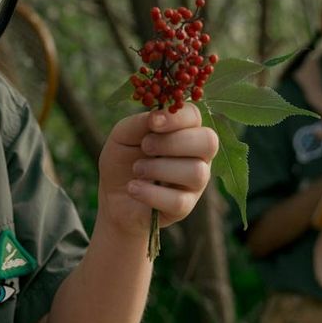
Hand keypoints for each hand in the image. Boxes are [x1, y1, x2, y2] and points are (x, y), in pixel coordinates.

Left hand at [97, 103, 218, 237]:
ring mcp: (195, 183)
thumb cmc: (122, 160)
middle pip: (208, 141)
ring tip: (137, 170)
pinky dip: (150, 193)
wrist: (113, 198)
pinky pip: (178, 200)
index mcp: (185, 131)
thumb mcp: (123, 135)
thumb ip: (140, 122)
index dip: (176, 118)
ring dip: (159, 168)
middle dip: (173, 142)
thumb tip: (158, 115)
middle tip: (145, 147)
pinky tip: (133, 188)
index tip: (153, 122)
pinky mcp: (185, 207)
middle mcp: (197, 155)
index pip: (194, 116)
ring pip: (196, 172)